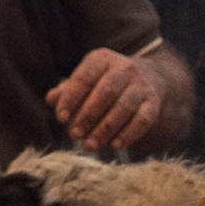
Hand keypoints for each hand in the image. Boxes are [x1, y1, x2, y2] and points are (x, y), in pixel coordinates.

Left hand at [45, 44, 175, 153]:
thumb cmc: (105, 82)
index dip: (71, 98)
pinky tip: (115, 145)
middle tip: (74, 135)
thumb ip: (67, 90)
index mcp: (102, 59)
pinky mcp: (153, 102)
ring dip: (105, 129)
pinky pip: (143, 119)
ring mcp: (141, 84)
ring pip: (124, 107)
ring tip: (90, 145)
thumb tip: (51, 99)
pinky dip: (129, 134)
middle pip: (106, 91)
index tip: (61, 118)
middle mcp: (124, 68)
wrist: (147, 77)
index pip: (85, 77)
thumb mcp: (86, 80)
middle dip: (88, 116)